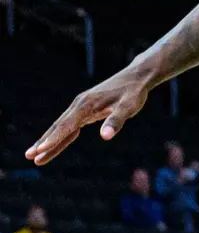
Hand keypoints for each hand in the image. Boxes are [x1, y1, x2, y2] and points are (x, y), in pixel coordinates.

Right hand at [25, 65, 151, 164]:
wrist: (136, 77)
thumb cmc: (133, 92)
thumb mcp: (129, 107)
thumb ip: (116, 121)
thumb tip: (105, 136)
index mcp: (87, 105)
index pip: (67, 125)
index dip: (53, 139)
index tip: (39, 150)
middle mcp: (80, 104)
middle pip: (59, 126)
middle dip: (44, 141)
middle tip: (28, 156)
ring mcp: (82, 106)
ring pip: (62, 127)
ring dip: (48, 141)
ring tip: (33, 156)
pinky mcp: (86, 109)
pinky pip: (70, 126)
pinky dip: (60, 137)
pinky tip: (52, 147)